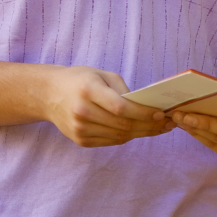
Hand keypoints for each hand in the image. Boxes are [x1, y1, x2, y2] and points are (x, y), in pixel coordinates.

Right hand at [38, 66, 168, 147]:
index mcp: (88, 91)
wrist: (48, 95)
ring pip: (120, 136)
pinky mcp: (81, 141)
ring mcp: (80, 129)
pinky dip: (128, 137)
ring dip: (142, 133)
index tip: (161, 114)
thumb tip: (146, 107)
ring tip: (159, 129)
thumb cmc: (80, 80)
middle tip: (168, 124)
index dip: (144, 113)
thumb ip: (123, 90)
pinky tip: (140, 131)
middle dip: (149, 126)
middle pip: (123, 125)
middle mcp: (82, 112)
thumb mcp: (101, 75)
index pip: (121, 108)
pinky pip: (111, 141)